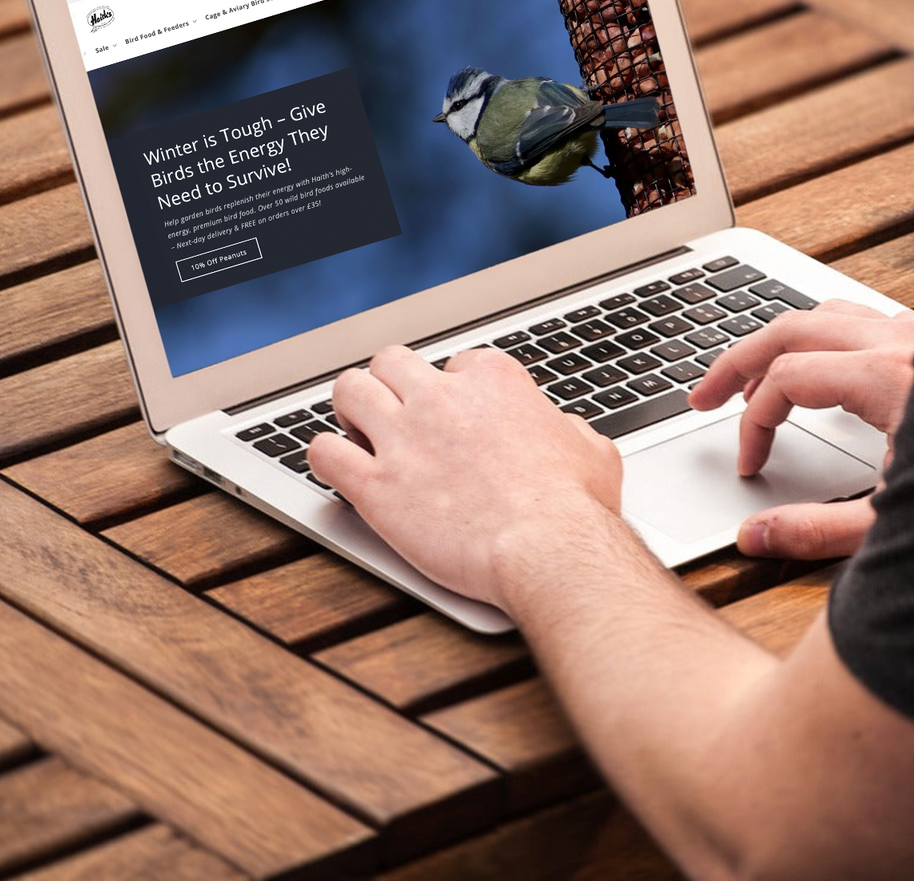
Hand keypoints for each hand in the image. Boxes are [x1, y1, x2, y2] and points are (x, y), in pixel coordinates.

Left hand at [307, 345, 622, 606]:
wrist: (549, 551)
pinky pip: (322, 452)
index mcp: (493, 381)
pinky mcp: (375, 485)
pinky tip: (338, 470)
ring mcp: (403, 437)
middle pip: (392, 362)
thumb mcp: (591, 450)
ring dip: (351, 408)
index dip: (454, 391)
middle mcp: (441, 398)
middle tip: (397, 413)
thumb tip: (564, 432)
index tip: (459, 417)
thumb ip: (567, 430)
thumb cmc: (575, 508)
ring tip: (358, 432)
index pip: (456, 365)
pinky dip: (325, 457)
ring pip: (348, 390)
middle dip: (391, 384)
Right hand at [688, 300, 913, 558]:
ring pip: (828, 315)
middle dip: (738, 363)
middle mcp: (903, 343)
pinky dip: (827, 339)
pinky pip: (866, 320)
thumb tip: (754, 535)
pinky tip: (824, 370)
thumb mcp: (899, 521)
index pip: (786, 380)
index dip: (753, 423)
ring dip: (781, 344)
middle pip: (791, 329)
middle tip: (705, 396)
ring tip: (755, 379)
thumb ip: (821, 531)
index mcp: (888, 376)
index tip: (751, 464)